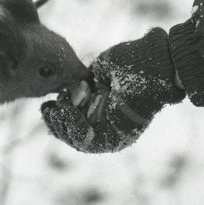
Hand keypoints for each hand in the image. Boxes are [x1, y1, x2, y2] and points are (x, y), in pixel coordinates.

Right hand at [40, 28, 184, 152]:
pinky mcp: (117, 139)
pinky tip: (66, 110)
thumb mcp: (100, 70)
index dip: (57, 117)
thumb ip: (83, 83)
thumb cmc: (133, 61)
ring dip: (62, 126)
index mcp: (104, 110)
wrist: (155, 62)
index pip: (74, 123)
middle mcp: (108, 125)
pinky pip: (88, 143)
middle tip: (49, 108)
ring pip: (78, 143)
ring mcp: (113, 134)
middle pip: (72, 136)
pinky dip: (73, 128)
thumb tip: (66, 91)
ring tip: (57, 108)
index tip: (48, 104)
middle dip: (56, 124)